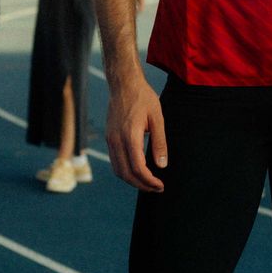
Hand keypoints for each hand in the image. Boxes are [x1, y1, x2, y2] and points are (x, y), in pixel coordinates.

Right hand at [106, 70, 167, 191]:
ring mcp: (110, 140)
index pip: (137, 168)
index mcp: (130, 136)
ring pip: (118, 170)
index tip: (160, 185)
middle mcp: (116, 140)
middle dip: (141, 185)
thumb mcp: (157, 118)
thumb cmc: (143, 98)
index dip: (149, 181)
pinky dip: (125, 171)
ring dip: (132, 181)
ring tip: (148, 183)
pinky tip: (137, 171)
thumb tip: (162, 165)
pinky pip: (114, 161)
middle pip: (125, 174)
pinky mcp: (109, 138)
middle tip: (157, 188)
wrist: (123, 84)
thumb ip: (160, 142)